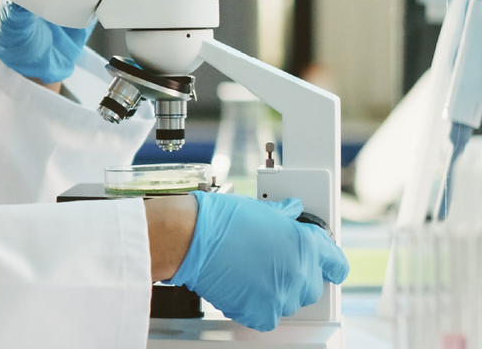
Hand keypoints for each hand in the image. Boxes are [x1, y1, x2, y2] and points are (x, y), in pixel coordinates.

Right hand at [168, 192, 349, 331]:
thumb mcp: (260, 209)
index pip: (336, 263)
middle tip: (271, 262)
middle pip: (312, 284)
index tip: (323, 262)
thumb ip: (284, 216)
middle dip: (295, 274)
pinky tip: (242, 286)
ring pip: (289, 301)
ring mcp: (282, 296)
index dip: (328, 261)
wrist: (190, 238)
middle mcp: (300, 273)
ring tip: (250, 272)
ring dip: (276, 291)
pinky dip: (257, 305)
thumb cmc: (219, 220)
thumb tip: (290, 212)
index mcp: (306, 245)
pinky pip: (268, 316)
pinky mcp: (261, 313)